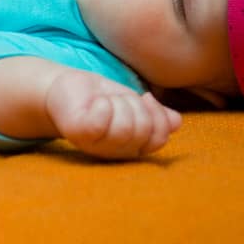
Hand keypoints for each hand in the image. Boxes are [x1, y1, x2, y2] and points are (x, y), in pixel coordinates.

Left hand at [45, 70, 181, 159]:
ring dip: (118, 102)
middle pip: (144, 128)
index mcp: (132, 149)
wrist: (67, 90)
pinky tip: (96, 102)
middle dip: (135, 105)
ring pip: (125, 124)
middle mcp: (115, 153)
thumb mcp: (133, 105)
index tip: (146, 98)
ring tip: (106, 101)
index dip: (158, 116)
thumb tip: (176, 122)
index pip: (159, 139)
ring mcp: (96, 145)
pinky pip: (102, 117)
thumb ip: (156, 116)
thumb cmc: (101, 100)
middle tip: (118, 100)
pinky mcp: (79, 131)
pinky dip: (103, 103)